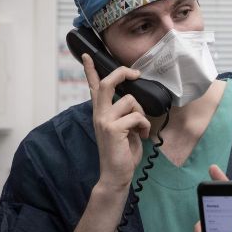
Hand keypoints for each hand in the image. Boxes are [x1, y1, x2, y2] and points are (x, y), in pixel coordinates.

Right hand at [83, 54, 150, 192]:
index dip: (90, 70)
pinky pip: (136, 116)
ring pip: (130, 101)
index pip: (94, 87)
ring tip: (140, 128)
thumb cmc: (121, 153)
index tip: (87, 55)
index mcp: (100, 112)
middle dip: (123, 73)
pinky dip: (144, 126)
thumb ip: (124, 114)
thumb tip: (135, 103)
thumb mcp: (123, 129)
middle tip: (136, 73)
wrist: (115, 175)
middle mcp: (99, 114)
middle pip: (108, 83)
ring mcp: (104, 120)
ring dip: (142, 114)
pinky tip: (141, 136)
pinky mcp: (113, 128)